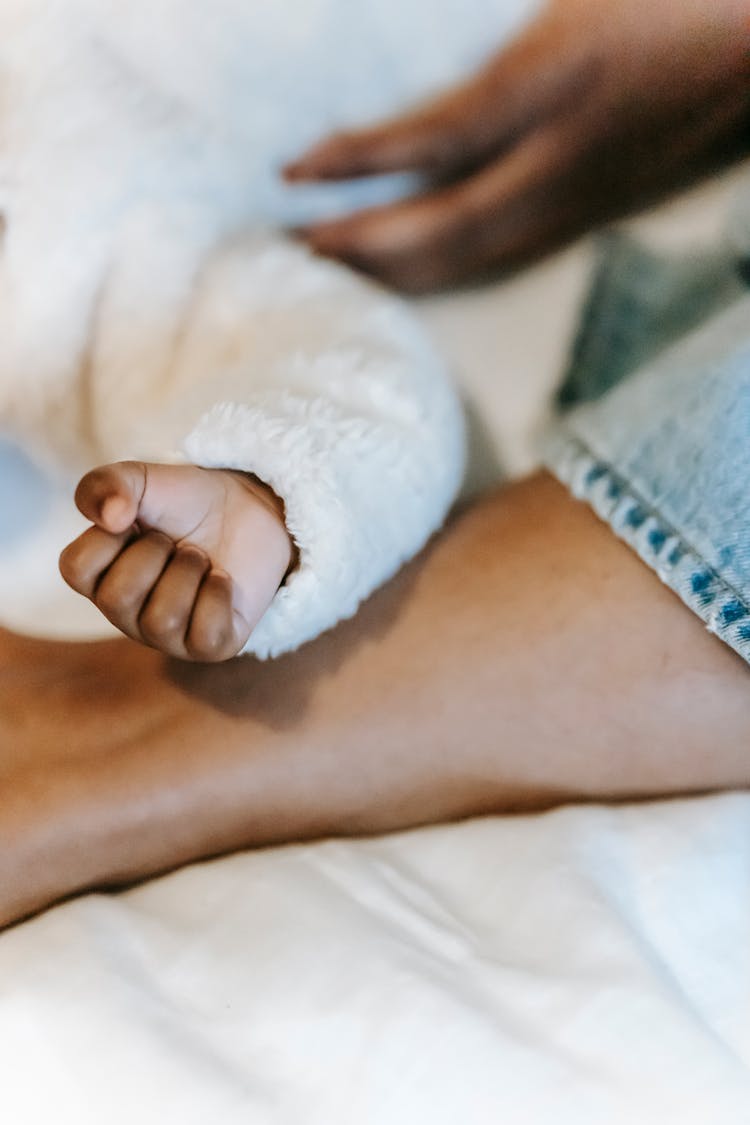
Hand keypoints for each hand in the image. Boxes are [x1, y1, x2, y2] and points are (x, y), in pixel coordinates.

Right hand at [59, 461, 293, 660]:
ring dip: (189, 572)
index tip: (136, 522)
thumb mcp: (142, 480)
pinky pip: (205, 633)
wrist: (250, 508)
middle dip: (155, 554)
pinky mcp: (210, 645)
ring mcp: (167, 636)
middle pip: (117, 598)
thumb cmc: (187, 503)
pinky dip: (218, 594)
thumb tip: (110, 517)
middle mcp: (126, 615)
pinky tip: (221, 580)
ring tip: (201, 558)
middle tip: (177, 542)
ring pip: (161, 619)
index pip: (76, 568)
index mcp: (99, 578)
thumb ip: (106, 485)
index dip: (110, 535)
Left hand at [285, 0, 749, 290]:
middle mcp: (560, 157)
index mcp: (551, 84)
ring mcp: (579, 195)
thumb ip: (491, 46)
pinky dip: (447, 270)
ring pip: (472, 256)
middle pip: (442, 224)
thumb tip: (417, 94)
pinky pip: (506, 256)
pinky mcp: (593, 211)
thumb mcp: (565, 3)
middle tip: (295, 248)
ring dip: (398, 268)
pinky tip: (415, 273)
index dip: (356, 160)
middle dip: (363, 242)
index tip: (292, 172)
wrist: (748, 41)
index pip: (430, 140)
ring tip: (340, 267)